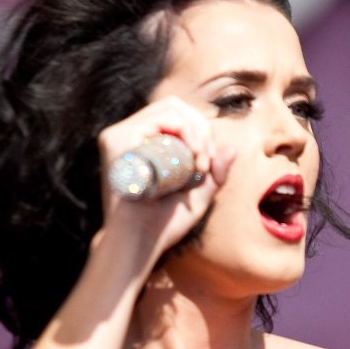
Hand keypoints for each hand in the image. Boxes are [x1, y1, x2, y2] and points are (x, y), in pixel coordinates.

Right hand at [97, 96, 233, 266]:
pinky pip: (162, 118)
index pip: (177, 118)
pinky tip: (193, 156)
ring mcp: (120, 135)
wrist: (140, 241)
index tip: (209, 165)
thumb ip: (214, 174)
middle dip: (201, 129)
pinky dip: (185, 131)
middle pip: (175, 107)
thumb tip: (232, 148)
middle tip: (207, 162)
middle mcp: (130, 136)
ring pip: (171, 108)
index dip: (200, 132)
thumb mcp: (197, 197)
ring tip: (201, 162)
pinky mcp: (117, 139)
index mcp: (143, 145)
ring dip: (195, 132)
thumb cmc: (164, 225)